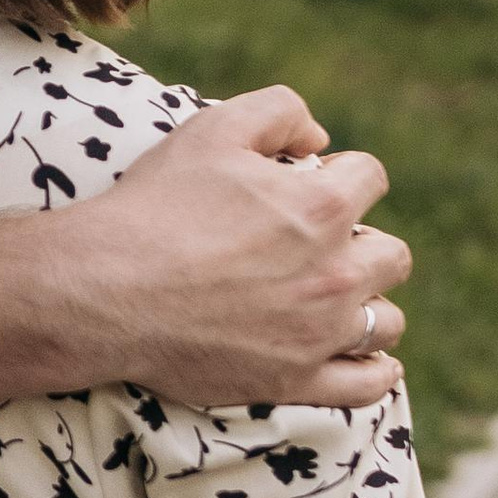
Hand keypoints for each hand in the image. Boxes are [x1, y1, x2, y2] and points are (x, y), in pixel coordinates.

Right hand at [87, 87, 410, 408]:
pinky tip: (367, 358)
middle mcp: (334, 271)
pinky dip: (376, 371)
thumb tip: (320, 140)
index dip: (341, 175)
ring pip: (385, 322)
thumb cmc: (155, 206)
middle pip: (392, 255)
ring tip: (332, 301)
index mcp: (321, 206)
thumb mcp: (213, 128)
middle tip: (316, 248)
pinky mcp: (295, 380)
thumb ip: (280, 112)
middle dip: (363, 243)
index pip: (370, 178)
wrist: (105, 289)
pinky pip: (368, 385)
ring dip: (369, 305)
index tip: (311, 187)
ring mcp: (319, 333)